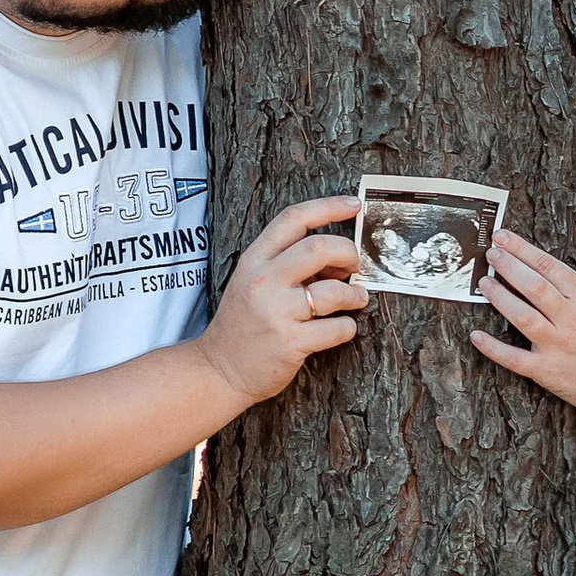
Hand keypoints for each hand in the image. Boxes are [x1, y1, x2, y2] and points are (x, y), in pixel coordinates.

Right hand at [200, 197, 366, 406]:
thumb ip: (288, 264)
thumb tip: (338, 257)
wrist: (219, 369)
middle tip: (356, 265)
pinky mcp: (290, 342)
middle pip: (319, 247)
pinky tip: (341, 327)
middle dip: (348, 253)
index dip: (328, 207)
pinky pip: (337, 328)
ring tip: (356, 299)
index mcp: (254, 260)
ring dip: (354, 295)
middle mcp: (263, 281)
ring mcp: (276, 312)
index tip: (353, 205)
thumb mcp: (254, 282)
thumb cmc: (243, 324)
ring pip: (334, 291)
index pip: (293, 219)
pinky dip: (348, 327)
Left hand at [473, 229, 575, 420]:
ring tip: (484, 282)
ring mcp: (559, 345)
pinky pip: (516, 359)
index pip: (549, 265)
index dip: (522, 249)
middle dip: (508, 266)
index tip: (502, 237)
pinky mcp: (548, 371)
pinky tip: (476, 336)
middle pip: (533, 285)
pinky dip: (494, 348)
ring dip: (500, 297)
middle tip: (490, 253)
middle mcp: (572, 318)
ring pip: (523, 316)